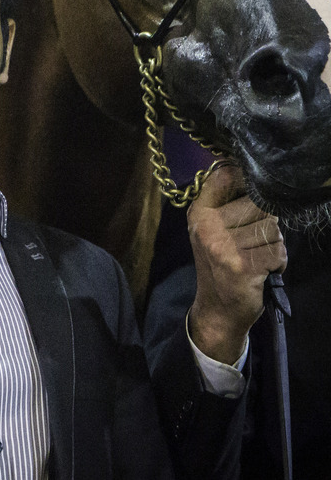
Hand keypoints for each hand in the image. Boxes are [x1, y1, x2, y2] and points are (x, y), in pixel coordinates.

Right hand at [187, 165, 285, 363]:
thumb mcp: (214, 229)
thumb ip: (228, 201)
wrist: (219, 309)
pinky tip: (263, 270)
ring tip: (257, 257)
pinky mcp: (242, 265)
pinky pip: (278, 250)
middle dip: (266, 222)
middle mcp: (206, 226)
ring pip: (272, 227)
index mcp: (199, 212)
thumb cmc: (222, 264)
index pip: (225, 174)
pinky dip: (278, 262)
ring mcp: (222, 246)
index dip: (247, 180)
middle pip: (258, 202)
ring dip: (274, 245)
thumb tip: (252, 170)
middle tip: (252, 242)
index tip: (251, 194)